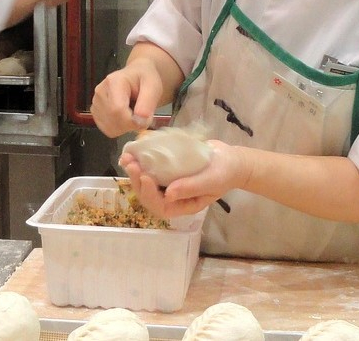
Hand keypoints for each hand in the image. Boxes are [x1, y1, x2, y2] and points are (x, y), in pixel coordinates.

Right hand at [90, 60, 161, 136]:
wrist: (138, 77)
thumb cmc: (145, 79)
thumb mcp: (153, 86)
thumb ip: (147, 103)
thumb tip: (140, 121)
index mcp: (114, 82)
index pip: (117, 109)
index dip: (133, 121)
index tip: (145, 119)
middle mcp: (101, 91)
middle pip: (113, 120)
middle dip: (131, 125)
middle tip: (142, 116)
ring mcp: (96, 102)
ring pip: (110, 128)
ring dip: (126, 128)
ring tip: (133, 113)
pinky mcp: (95, 113)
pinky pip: (108, 130)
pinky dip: (120, 129)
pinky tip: (125, 117)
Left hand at [119, 140, 244, 218]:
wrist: (230, 159)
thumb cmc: (224, 173)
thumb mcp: (211, 181)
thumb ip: (191, 188)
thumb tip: (168, 194)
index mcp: (183, 205)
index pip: (161, 207)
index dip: (149, 194)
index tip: (146, 176)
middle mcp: (173, 196)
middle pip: (149, 195)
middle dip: (137, 181)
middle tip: (130, 163)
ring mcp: (169, 182)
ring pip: (146, 182)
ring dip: (135, 171)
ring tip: (127, 157)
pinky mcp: (167, 169)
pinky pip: (151, 169)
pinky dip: (142, 161)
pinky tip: (135, 151)